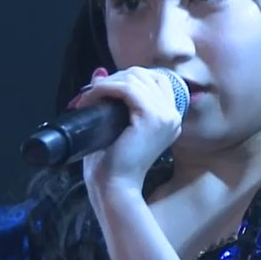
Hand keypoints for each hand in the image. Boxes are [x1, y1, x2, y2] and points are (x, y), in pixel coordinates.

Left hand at [73, 66, 182, 191]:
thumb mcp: (113, 123)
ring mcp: (165, 115)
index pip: (155, 79)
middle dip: (116, 78)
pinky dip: (105, 88)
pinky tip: (91, 97)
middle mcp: (173, 114)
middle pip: (145, 75)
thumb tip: (98, 73)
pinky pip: (127, 88)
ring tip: (88, 97)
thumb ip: (111, 99)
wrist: (114, 186)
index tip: (105, 89)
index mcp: (169, 117)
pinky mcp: (151, 117)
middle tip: (93, 92)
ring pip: (135, 79)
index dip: (128, 78)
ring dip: (107, 83)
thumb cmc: (112, 162)